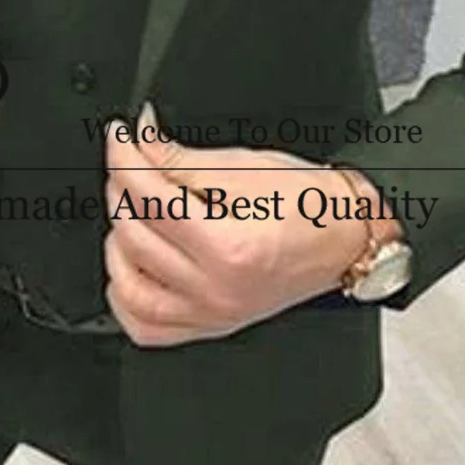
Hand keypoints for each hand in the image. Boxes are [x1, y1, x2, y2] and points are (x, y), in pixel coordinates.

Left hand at [101, 103, 385, 346]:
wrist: (346, 236)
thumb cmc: (311, 204)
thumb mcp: (244, 167)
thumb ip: (179, 157)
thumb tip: (139, 140)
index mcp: (229, 247)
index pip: (150, 198)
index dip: (125, 158)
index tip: (119, 137)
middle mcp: (218, 289)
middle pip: (135, 237)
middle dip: (122, 190)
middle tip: (130, 165)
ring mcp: (212, 314)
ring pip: (128, 286)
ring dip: (118, 244)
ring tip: (132, 215)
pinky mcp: (210, 325)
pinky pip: (145, 326)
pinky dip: (126, 296)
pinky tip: (131, 267)